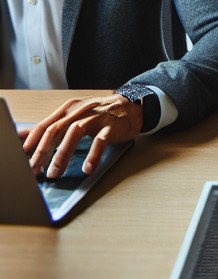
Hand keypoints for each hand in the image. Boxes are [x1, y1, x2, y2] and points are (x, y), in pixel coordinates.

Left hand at [20, 95, 142, 178]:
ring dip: (62, 154)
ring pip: (75, 133)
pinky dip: (93, 154)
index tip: (23, 159)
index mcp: (69, 109)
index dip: (32, 143)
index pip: (45, 125)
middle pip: (56, 129)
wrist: (132, 105)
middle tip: (35, 170)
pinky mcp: (112, 125)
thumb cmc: (100, 114)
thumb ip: (52, 125)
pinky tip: (87, 167)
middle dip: (43, 152)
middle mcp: (81, 110)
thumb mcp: (74, 115)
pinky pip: (100, 140)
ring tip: (55, 172)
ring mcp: (97, 116)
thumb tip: (23, 136)